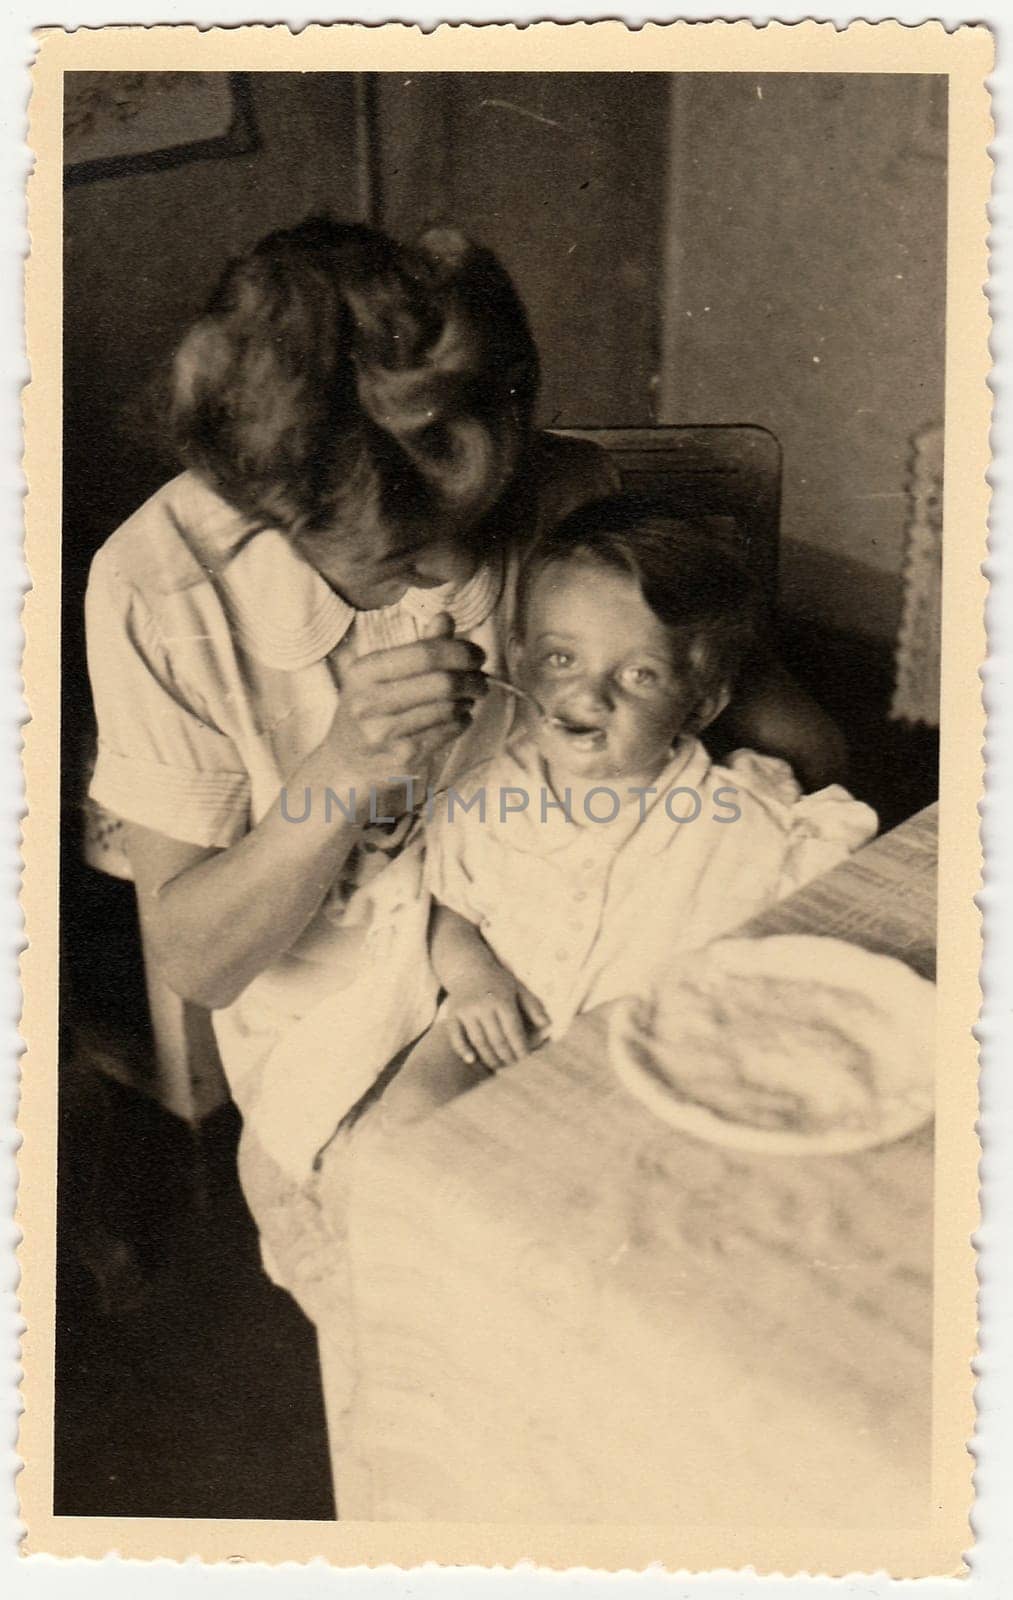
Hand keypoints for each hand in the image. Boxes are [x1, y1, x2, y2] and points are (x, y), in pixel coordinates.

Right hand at [319, 613, 486, 818]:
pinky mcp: (403, 757)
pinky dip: (463, 720)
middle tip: (482, 679)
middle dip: (472, 678)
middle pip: (442, 682)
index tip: (478, 654)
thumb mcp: (380, 676)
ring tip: (470, 697)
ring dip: (469, 700)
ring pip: (449, 708)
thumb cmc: (370, 711)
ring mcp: (385, 733)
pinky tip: (460, 716)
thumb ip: (416, 648)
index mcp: (363, 673)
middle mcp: (369, 703)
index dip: (459, 651)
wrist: (348, 764)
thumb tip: (445, 618)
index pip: (423, 653)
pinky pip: (448, 731)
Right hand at [446, 969, 549, 1069]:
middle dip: (507, 1057)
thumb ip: (533, 1007)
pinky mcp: (453, 1014)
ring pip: (479, 1041)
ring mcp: (466, 1011)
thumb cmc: (498, 982)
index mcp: (502, 1000)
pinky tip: (472, 1060)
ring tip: (499, 1067)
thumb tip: (548, 1025)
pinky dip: (463, 1049)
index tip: (527, 1062)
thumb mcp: (519, 989)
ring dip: (490, 1058)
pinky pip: (456, 1036)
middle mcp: (483, 1006)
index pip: (513, 1031)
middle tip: (514, 1069)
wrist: (469, 968)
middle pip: (497, 1039)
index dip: (521, 1049)